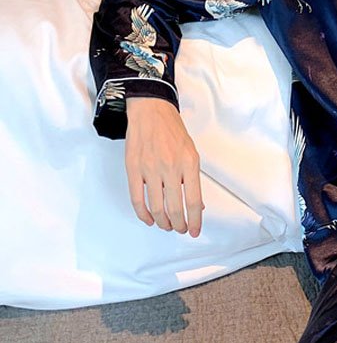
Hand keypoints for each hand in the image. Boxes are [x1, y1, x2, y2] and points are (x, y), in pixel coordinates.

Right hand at [124, 97, 203, 236]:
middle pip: (175, 208)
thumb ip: (193, 179)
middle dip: (179, 225)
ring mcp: (150, 169)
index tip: (195, 231)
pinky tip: (149, 219)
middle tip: (181, 229)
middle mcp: (170, 168)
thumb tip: (198, 205)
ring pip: (156, 207)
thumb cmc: (173, 132)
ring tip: (167, 226)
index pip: (194, 201)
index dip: (195, 220)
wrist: (151, 112)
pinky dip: (143, 214)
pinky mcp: (133, 169)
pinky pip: (137, 198)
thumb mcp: (192, 153)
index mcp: (189, 164)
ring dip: (163, 222)